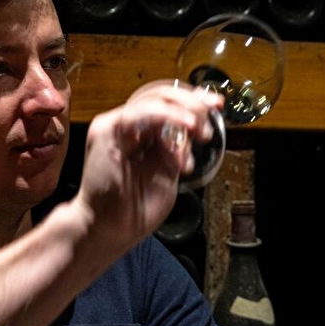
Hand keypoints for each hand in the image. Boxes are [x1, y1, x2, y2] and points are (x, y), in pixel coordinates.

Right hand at [71, 81, 219, 255]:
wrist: (112, 229)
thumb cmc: (136, 209)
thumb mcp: (168, 172)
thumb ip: (178, 149)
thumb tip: (195, 129)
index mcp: (143, 133)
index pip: (169, 104)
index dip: (194, 100)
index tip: (218, 106)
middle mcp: (129, 124)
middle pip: (163, 95)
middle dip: (193, 103)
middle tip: (211, 120)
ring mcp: (116, 125)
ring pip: (153, 98)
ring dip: (183, 111)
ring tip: (200, 131)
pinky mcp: (106, 130)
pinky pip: (140, 112)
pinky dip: (167, 117)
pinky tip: (184, 127)